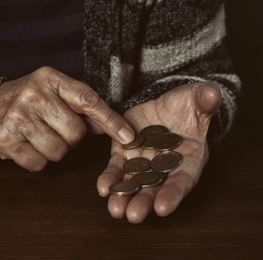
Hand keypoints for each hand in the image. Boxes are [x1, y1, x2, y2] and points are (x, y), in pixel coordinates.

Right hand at [0, 67, 134, 171]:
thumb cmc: (27, 102)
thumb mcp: (53, 94)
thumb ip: (82, 107)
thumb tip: (113, 127)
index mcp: (50, 79)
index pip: (88, 100)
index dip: (110, 120)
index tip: (128, 136)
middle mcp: (34, 94)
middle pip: (75, 133)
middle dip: (70, 138)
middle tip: (53, 129)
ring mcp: (18, 116)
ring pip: (59, 152)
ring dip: (53, 150)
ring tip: (38, 137)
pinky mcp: (6, 138)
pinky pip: (39, 163)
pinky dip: (36, 160)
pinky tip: (27, 146)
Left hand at [97, 82, 221, 222]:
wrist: (165, 105)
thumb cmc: (186, 105)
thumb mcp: (197, 99)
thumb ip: (204, 100)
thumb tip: (211, 94)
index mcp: (189, 158)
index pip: (182, 179)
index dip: (173, 194)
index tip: (162, 208)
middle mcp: (165, 166)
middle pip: (155, 188)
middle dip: (144, 202)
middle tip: (133, 215)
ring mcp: (143, 161)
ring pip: (134, 183)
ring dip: (124, 196)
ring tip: (115, 209)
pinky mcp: (125, 153)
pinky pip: (116, 168)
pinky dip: (110, 178)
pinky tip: (103, 188)